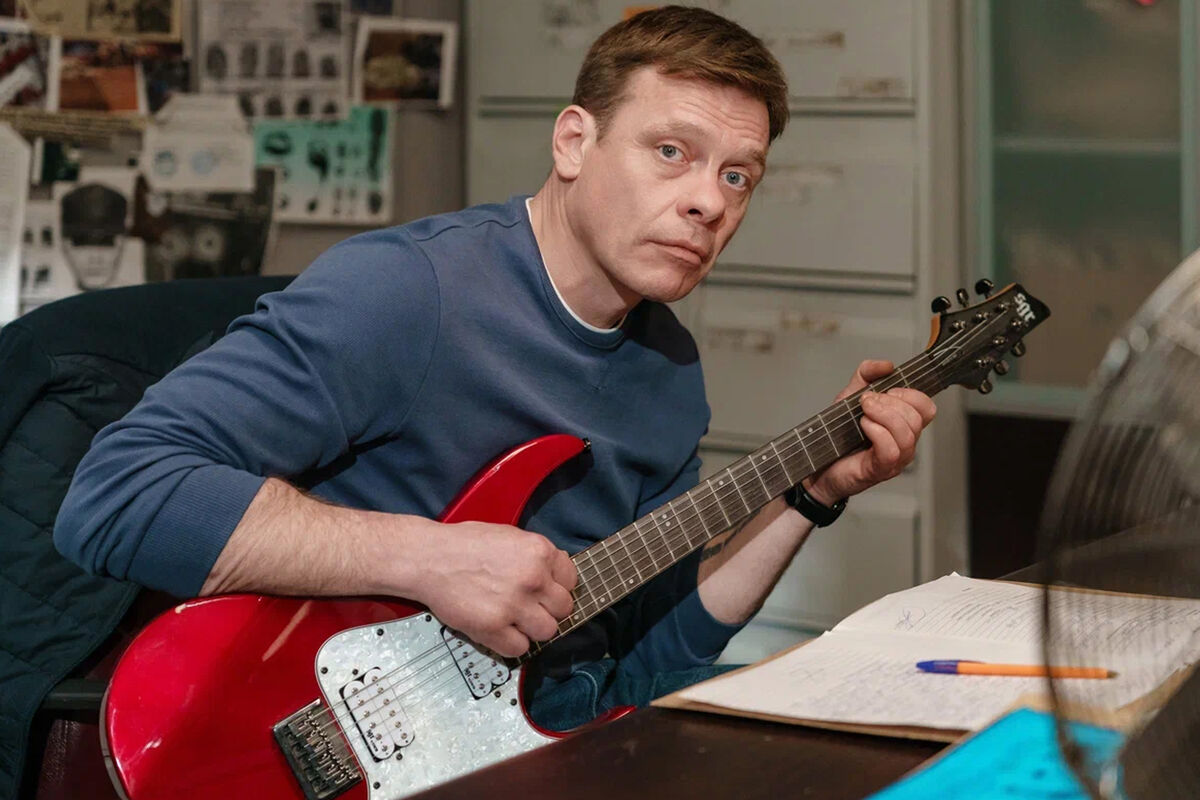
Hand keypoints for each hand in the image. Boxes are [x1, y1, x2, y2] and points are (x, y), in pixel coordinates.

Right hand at [408, 520, 576, 657]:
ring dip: (533, 629)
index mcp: (539, 552)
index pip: (571, 580)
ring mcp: (514, 605)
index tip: (546, 591)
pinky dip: (511, 643)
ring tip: (515, 620)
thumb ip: (536, 556)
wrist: (428, 558)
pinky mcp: (494, 627)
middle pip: (564, 608)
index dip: (558, 587)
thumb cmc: (464, 545)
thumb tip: (556, 573)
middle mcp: (532, 578)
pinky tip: (499, 630)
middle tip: (529, 607)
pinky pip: (520, 648)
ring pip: (548, 631)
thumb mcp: (510, 536)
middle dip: (548, 609)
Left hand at [805, 359, 935, 505]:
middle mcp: (905, 442)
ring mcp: (896, 458)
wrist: (819, 465)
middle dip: (890, 402)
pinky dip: (877, 432)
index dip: (910, 394)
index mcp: (903, 424)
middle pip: (917, 418)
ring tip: (863, 413)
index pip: (926, 407)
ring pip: (907, 433)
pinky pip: (891, 450)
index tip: (887, 390)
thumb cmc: (838, 437)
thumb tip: (887, 365)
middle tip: (867, 402)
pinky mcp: (881, 469)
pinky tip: (864, 427)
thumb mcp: (850, 397)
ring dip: (883, 415)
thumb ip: (867, 375)